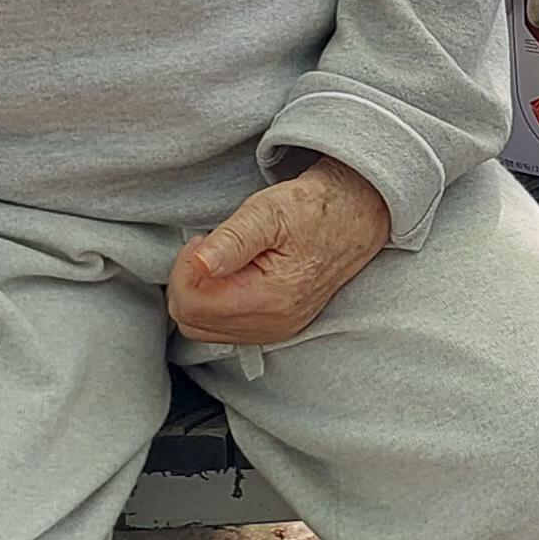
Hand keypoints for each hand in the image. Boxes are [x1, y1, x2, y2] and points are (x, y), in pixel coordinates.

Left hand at [167, 155, 390, 346]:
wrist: (354, 216)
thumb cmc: (312, 209)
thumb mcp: (268, 211)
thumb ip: (231, 241)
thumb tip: (198, 264)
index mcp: (270, 299)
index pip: (191, 304)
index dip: (184, 269)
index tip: (204, 240)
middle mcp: (274, 325)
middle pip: (192, 321)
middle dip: (189, 282)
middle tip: (210, 247)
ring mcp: (276, 331)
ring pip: (203, 328)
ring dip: (201, 293)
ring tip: (224, 259)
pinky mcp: (276, 328)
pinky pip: (223, 329)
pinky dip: (215, 303)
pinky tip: (233, 274)